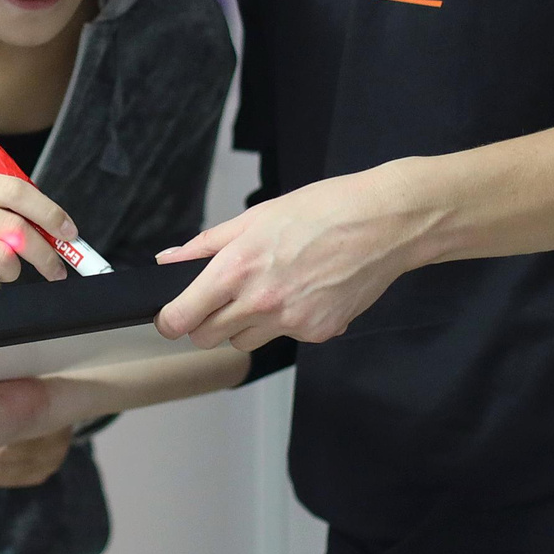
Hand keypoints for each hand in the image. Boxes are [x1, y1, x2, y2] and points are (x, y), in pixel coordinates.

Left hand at [155, 170, 422, 350]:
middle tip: (220, 300)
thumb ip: (207, 245)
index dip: (171, 320)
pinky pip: (286, 337)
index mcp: (237, 268)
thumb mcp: (255, 218)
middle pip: (207, 338)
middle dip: (206, 323)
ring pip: (244, 343)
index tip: (172, 317)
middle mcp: (260, 302)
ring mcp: (291, 321)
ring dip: (245, 326)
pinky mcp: (318, 332)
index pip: (183, 318)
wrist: (383, 224)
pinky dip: (288, 322)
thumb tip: (170, 260)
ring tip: (270, 290)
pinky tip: (304, 292)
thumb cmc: (322, 210)